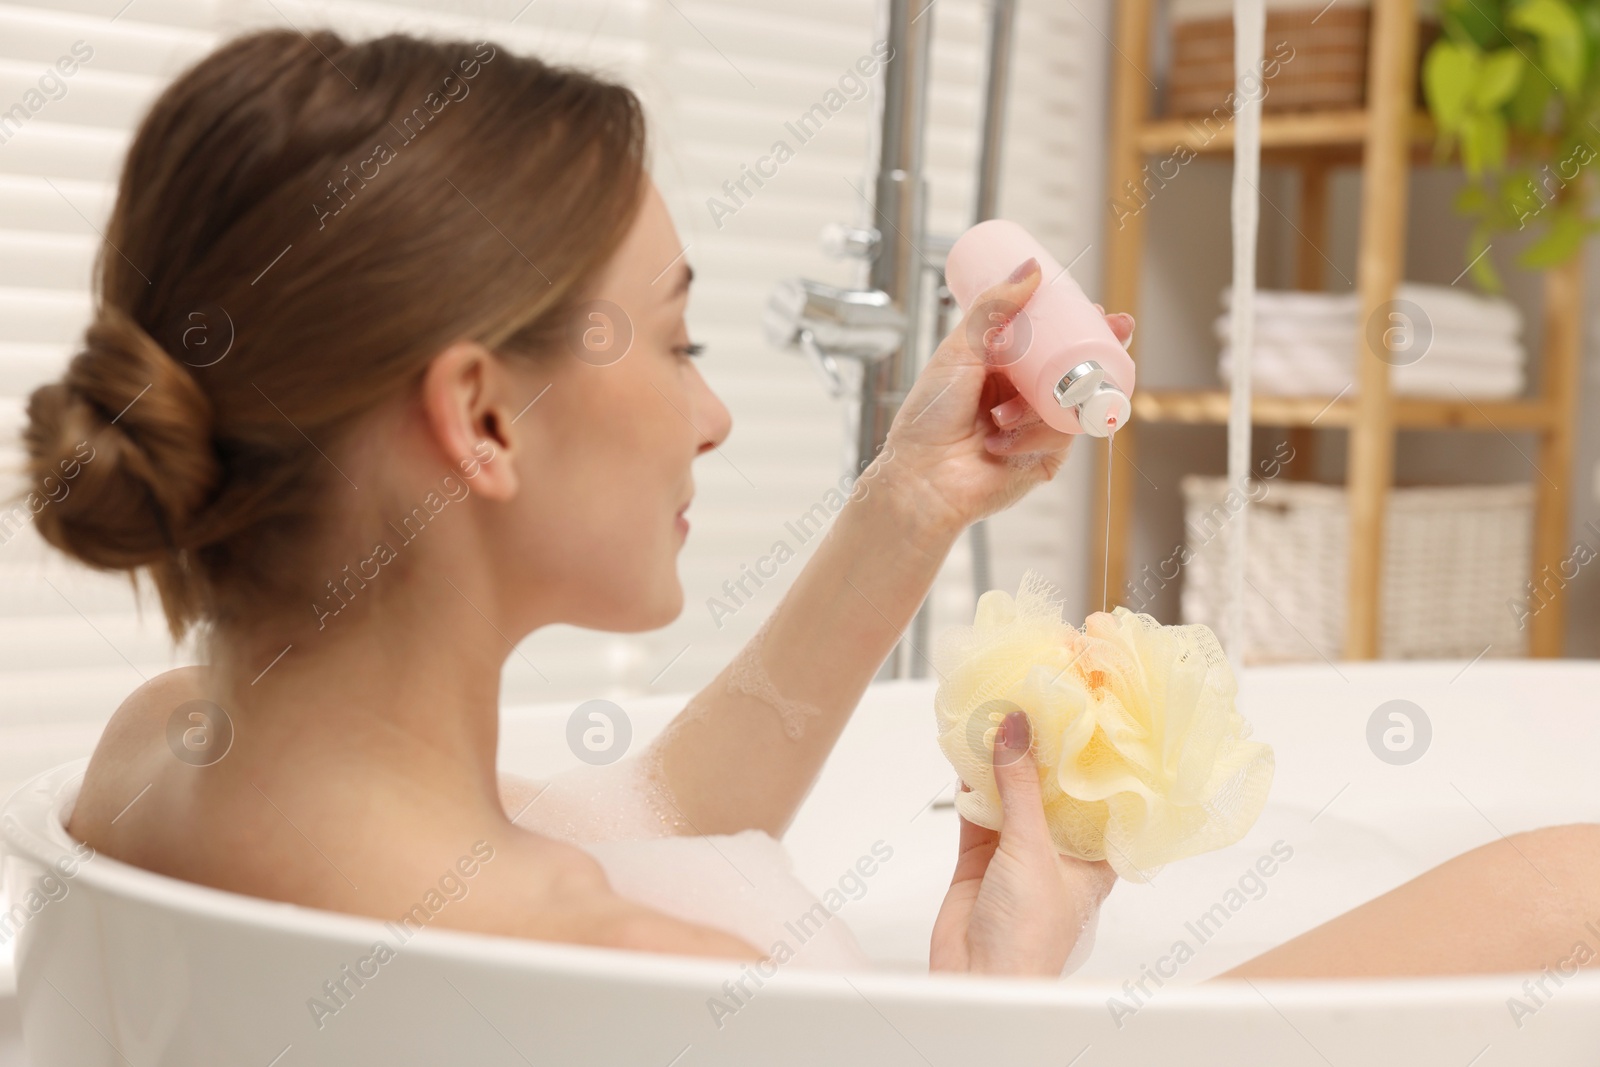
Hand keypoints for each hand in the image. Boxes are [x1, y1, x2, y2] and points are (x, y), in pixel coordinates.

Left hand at [876, 257, 1134, 534]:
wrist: (920, 478)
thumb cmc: (929, 417)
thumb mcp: (959, 351)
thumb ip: (994, 309)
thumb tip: (1032, 268)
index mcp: (1005, 368)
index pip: (1051, 342)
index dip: (1079, 327)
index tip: (1099, 311)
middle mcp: (1024, 397)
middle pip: (1075, 370)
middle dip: (1099, 353)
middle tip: (1116, 332)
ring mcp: (1037, 429)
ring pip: (1070, 402)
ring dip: (1038, 405)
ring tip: (999, 416)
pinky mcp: (1045, 459)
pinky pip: (1061, 437)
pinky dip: (1031, 435)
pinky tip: (999, 441)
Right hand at [929, 710, 1115, 975]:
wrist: (979, 981)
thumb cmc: (1029, 938)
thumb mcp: (1033, 850)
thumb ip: (1020, 786)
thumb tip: (1017, 729)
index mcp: (1093, 859)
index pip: (1101, 800)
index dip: (1096, 762)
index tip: (1090, 719)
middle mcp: (1058, 854)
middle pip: (1051, 793)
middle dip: (1043, 754)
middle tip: (1039, 705)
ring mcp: (1016, 855)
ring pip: (1012, 797)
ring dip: (1003, 763)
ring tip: (999, 717)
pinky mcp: (980, 858)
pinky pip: (977, 811)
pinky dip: (971, 784)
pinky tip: (967, 752)